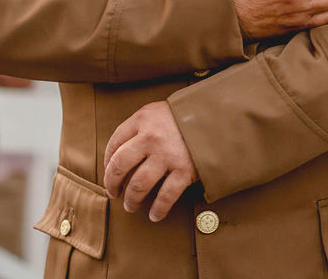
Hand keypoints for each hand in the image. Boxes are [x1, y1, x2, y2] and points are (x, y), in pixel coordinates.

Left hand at [104, 101, 195, 221]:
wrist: (220, 116)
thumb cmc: (187, 115)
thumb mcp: (160, 111)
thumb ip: (141, 126)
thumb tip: (120, 153)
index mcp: (143, 119)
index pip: (114, 143)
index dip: (107, 161)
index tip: (109, 171)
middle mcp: (152, 137)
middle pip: (120, 166)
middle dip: (112, 184)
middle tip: (114, 193)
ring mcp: (168, 155)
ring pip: (138, 185)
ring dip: (131, 200)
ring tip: (131, 206)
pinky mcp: (185, 170)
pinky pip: (166, 196)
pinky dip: (158, 209)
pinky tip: (154, 215)